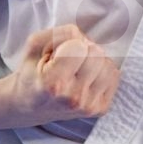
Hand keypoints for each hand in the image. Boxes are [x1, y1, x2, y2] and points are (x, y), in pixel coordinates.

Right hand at [5, 24, 120, 123]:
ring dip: (95, 62)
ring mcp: (88, 106)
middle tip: (69, 63)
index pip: (80, 46)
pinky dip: (102, 73)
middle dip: (84, 51)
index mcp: (53, 83)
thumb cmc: (32, 73)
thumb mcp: (35, 45)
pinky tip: (87, 79)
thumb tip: (86, 38)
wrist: (28, 106)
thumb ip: (60, 33)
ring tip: (78, 71)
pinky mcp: (100, 109)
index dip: (69, 44)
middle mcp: (73, 98)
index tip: (57, 55)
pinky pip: (114, 77)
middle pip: (97, 54)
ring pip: (109, 65)